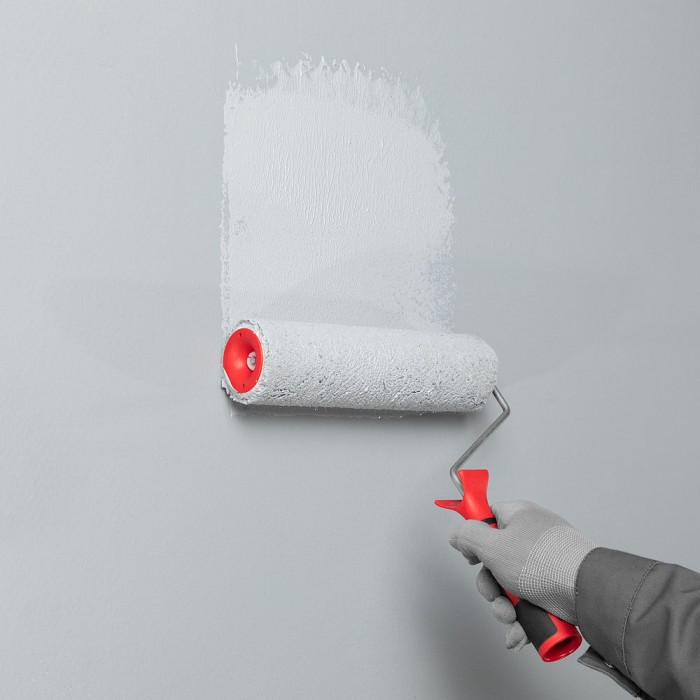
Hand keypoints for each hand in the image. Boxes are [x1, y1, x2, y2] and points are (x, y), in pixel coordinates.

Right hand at [450, 500, 594, 630]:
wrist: (585, 591)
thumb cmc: (544, 562)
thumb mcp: (492, 545)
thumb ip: (468, 536)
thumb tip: (457, 535)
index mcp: (519, 516)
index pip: (489, 517)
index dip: (475, 537)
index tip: (471, 556)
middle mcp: (532, 537)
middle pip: (496, 560)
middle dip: (491, 587)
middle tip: (495, 596)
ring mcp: (545, 563)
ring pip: (512, 587)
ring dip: (506, 609)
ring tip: (512, 619)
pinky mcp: (556, 587)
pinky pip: (530, 603)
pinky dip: (523, 620)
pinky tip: (520, 633)